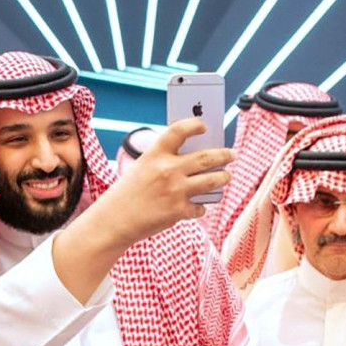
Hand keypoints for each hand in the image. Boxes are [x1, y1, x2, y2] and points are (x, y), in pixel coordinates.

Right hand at [105, 118, 232, 243]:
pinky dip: (200, 207)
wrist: (114, 221)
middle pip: (207, 157)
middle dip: (224, 154)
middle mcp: (168, 170)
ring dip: (224, 177)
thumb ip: (164, 162)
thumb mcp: (141, 169)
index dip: (195, 125)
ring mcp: (176, 191)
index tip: (204, 126)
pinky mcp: (179, 211)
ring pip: (213, 180)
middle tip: (232, 154)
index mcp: (155, 155)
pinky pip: (200, 207)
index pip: (180, 130)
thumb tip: (195, 162)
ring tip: (226, 176)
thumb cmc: (127, 194)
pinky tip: (197, 207)